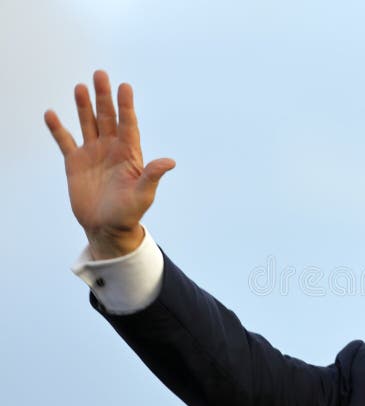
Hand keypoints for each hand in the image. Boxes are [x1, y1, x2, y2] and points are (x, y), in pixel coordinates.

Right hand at [45, 70, 174, 258]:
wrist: (107, 227)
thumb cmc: (129, 212)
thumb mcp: (143, 194)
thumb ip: (152, 175)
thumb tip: (169, 161)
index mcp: (129, 154)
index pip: (128, 124)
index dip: (126, 106)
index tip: (125, 86)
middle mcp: (111, 149)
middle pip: (107, 118)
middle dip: (104, 97)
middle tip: (100, 74)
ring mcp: (92, 154)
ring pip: (87, 124)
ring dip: (83, 106)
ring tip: (80, 87)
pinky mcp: (75, 163)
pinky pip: (65, 141)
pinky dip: (58, 129)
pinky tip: (51, 114)